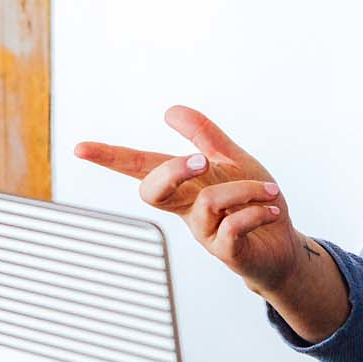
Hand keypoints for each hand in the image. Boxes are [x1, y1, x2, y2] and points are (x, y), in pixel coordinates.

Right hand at [74, 106, 300, 294]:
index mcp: (185, 187)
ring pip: (207, 203)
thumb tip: (169, 110)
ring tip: (269, 191)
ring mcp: (205, 233)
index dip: (111, 159)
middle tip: (201, 160)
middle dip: (171, 171)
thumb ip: (205, 136)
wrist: (283, 246)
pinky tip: (273, 209)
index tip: (80, 148)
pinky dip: (255, 212)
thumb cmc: (253, 203)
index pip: (141, 169)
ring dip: (243, 190)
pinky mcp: (227, 251)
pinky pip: (233, 226)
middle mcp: (188, 211)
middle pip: (153, 193)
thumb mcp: (231, 162)